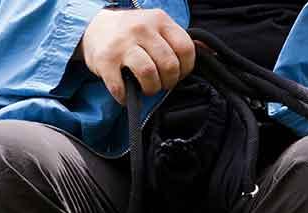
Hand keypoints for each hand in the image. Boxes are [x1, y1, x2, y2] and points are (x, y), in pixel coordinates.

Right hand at [80, 8, 194, 103]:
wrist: (95, 28)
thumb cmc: (134, 34)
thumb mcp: (159, 28)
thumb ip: (181, 41)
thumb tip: (213, 54)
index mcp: (159, 20)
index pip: (186, 48)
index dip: (186, 68)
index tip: (178, 73)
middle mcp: (141, 28)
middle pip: (169, 65)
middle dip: (169, 81)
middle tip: (161, 83)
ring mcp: (122, 44)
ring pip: (149, 75)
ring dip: (151, 89)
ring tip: (147, 88)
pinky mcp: (105, 60)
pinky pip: (122, 87)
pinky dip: (126, 97)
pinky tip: (126, 93)